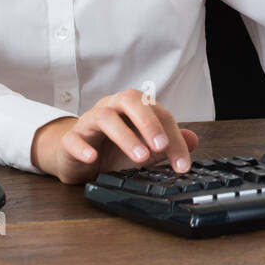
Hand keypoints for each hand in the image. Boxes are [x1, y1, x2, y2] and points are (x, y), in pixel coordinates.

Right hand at [32, 88, 199, 183]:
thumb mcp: (145, 149)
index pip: (158, 113)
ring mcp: (89, 121)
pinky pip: (74, 139)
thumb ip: (167, 144)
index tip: (182, 164)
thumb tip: (193, 140)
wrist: (76, 157)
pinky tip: (93, 158)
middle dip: (148, 122)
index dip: (173, 137)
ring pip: (105, 117)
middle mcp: (111, 107)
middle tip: (161, 146)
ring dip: (124, 136)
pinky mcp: (71, 139)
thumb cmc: (111, 149)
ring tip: (140, 157)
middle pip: (130, 100)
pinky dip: (84, 148)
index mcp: (132, 108)